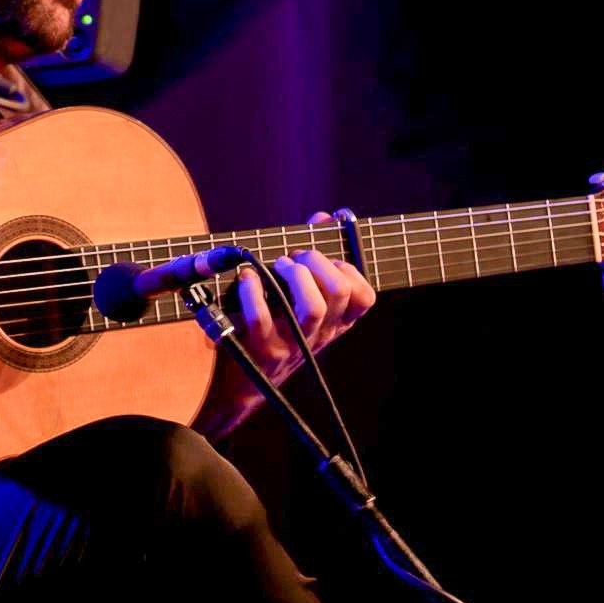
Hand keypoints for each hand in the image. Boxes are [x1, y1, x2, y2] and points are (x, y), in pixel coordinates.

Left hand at [195, 211, 376, 438]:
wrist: (238, 385)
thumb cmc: (270, 329)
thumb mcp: (296, 301)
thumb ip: (312, 257)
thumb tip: (326, 217)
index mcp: (331, 325)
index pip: (364, 298)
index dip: (351, 269)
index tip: (328, 256)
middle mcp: (316, 336)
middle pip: (340, 295)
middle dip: (320, 264)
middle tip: (296, 257)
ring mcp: (291, 345)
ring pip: (313, 308)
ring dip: (296, 277)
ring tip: (278, 265)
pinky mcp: (260, 350)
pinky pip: (261, 317)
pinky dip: (252, 290)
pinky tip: (246, 278)